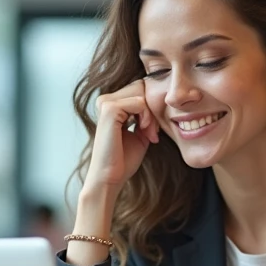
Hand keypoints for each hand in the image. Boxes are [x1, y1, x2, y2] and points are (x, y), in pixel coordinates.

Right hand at [82, 79, 159, 193]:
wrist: (111, 177)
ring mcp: (105, 103)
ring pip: (141, 93)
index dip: (151, 107)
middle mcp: (105, 100)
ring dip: (151, 114)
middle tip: (152, 132)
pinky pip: (140, 103)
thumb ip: (146, 115)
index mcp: (111, 104)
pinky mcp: (109, 110)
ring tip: (149, 134)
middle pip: (142, 87)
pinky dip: (147, 118)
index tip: (152, 131)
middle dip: (152, 109)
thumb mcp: (140, 132)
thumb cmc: (124, 159)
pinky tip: (144, 132)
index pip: (140, 89)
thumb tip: (160, 100)